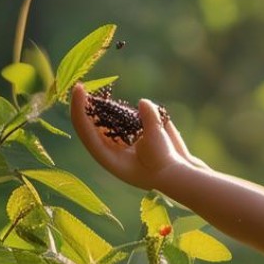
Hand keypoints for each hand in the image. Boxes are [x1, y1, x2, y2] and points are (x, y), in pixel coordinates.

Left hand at [69, 83, 200, 190]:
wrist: (184, 177)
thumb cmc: (165, 165)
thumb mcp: (157, 141)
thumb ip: (148, 119)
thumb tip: (143, 103)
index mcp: (107, 156)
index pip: (85, 129)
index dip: (79, 107)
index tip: (79, 87)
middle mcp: (112, 149)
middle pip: (93, 122)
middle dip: (92, 104)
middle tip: (89, 85)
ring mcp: (124, 143)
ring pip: (111, 118)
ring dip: (114, 108)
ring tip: (121, 105)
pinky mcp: (139, 136)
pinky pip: (129, 117)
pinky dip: (135, 111)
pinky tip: (146, 116)